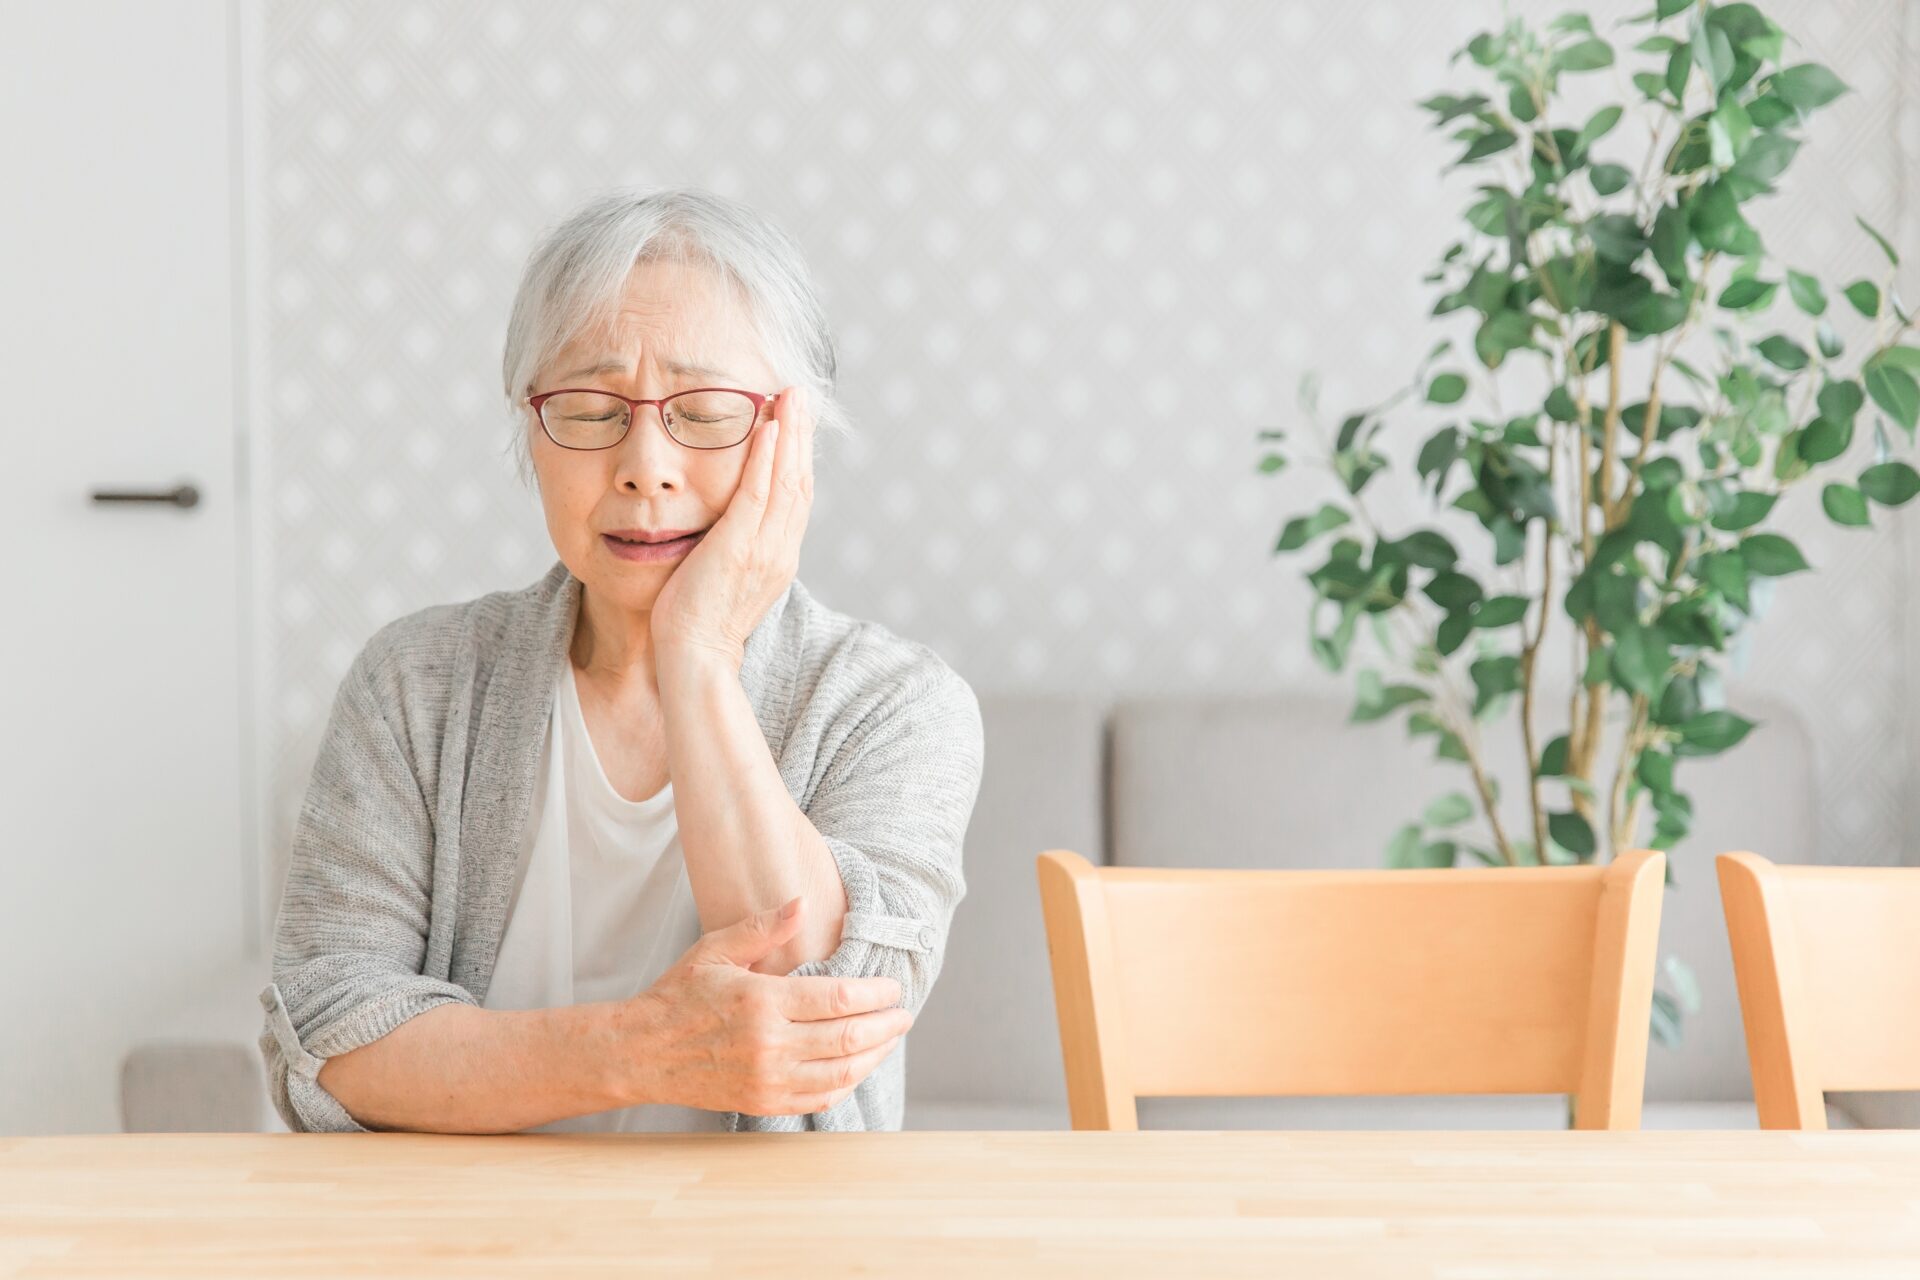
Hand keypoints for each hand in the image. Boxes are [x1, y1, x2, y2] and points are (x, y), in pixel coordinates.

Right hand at [617, 896, 910, 1115]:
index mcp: (762, 1002)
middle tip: (903, 1014)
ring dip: (875, 1056)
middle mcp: (769, 1045)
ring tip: (890, 1039)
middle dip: (886, 1025)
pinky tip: (858, 1068)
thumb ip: (763, 928)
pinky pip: (820, 1099)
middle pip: (849, 1037)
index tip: (893, 987)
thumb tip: (803, 903)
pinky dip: (848, 1084)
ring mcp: (768, 1080)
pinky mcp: (764, 1103)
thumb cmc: (678, 995)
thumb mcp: (715, 949)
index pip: (838, 998)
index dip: (875, 993)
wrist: (641, 1052)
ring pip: (841, 1073)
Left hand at [650, 384, 814, 669]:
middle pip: (800, 481)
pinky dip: (765, 460)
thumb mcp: (726, 577)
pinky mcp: (739, 548)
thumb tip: (727, 523)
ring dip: (790, 434)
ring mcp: (764, 549)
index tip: (794, 421)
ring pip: (787, 481)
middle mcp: (781, 550)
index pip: (797, 496)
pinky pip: (758, 494)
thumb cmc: (697, 621)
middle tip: (800, 393)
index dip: (798, 456)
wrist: (694, 656)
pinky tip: (767, 428)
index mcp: (780, 556)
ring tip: (790, 397)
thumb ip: (736, 547)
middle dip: (802, 435)